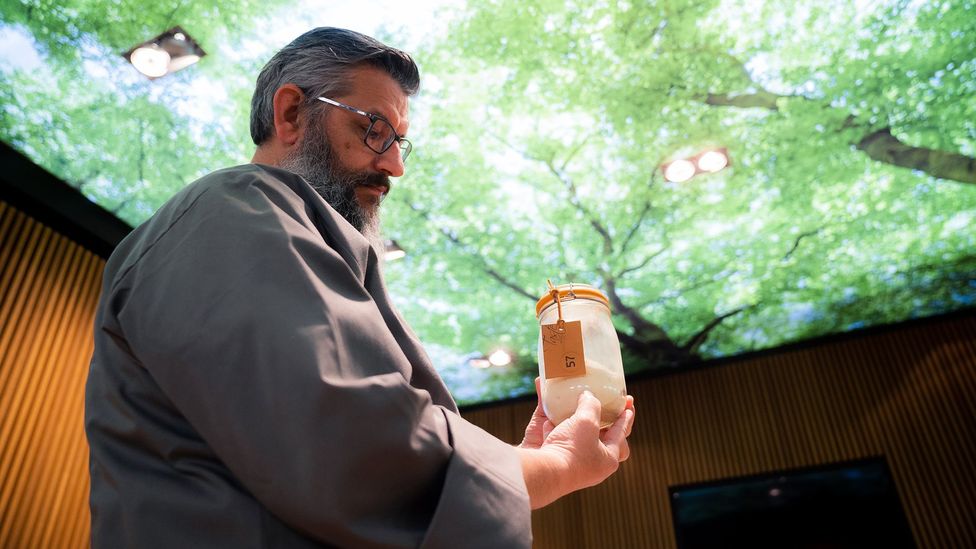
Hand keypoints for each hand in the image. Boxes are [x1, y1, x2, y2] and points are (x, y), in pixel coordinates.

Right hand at [516, 388, 635, 508]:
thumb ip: (591, 404)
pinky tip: (547, 401)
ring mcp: (568, 460)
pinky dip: (550, 417)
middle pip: (600, 438)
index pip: (621, 434)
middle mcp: (590, 462)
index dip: (625, 418)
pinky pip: (552, 431)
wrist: (542, 471)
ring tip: (575, 400)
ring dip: (574, 418)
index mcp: (607, 459)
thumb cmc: (572, 449)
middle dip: (602, 423)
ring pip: (574, 435)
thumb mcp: (588, 421)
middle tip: (604, 407)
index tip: (629, 405)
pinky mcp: (548, 453)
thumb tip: (587, 396)